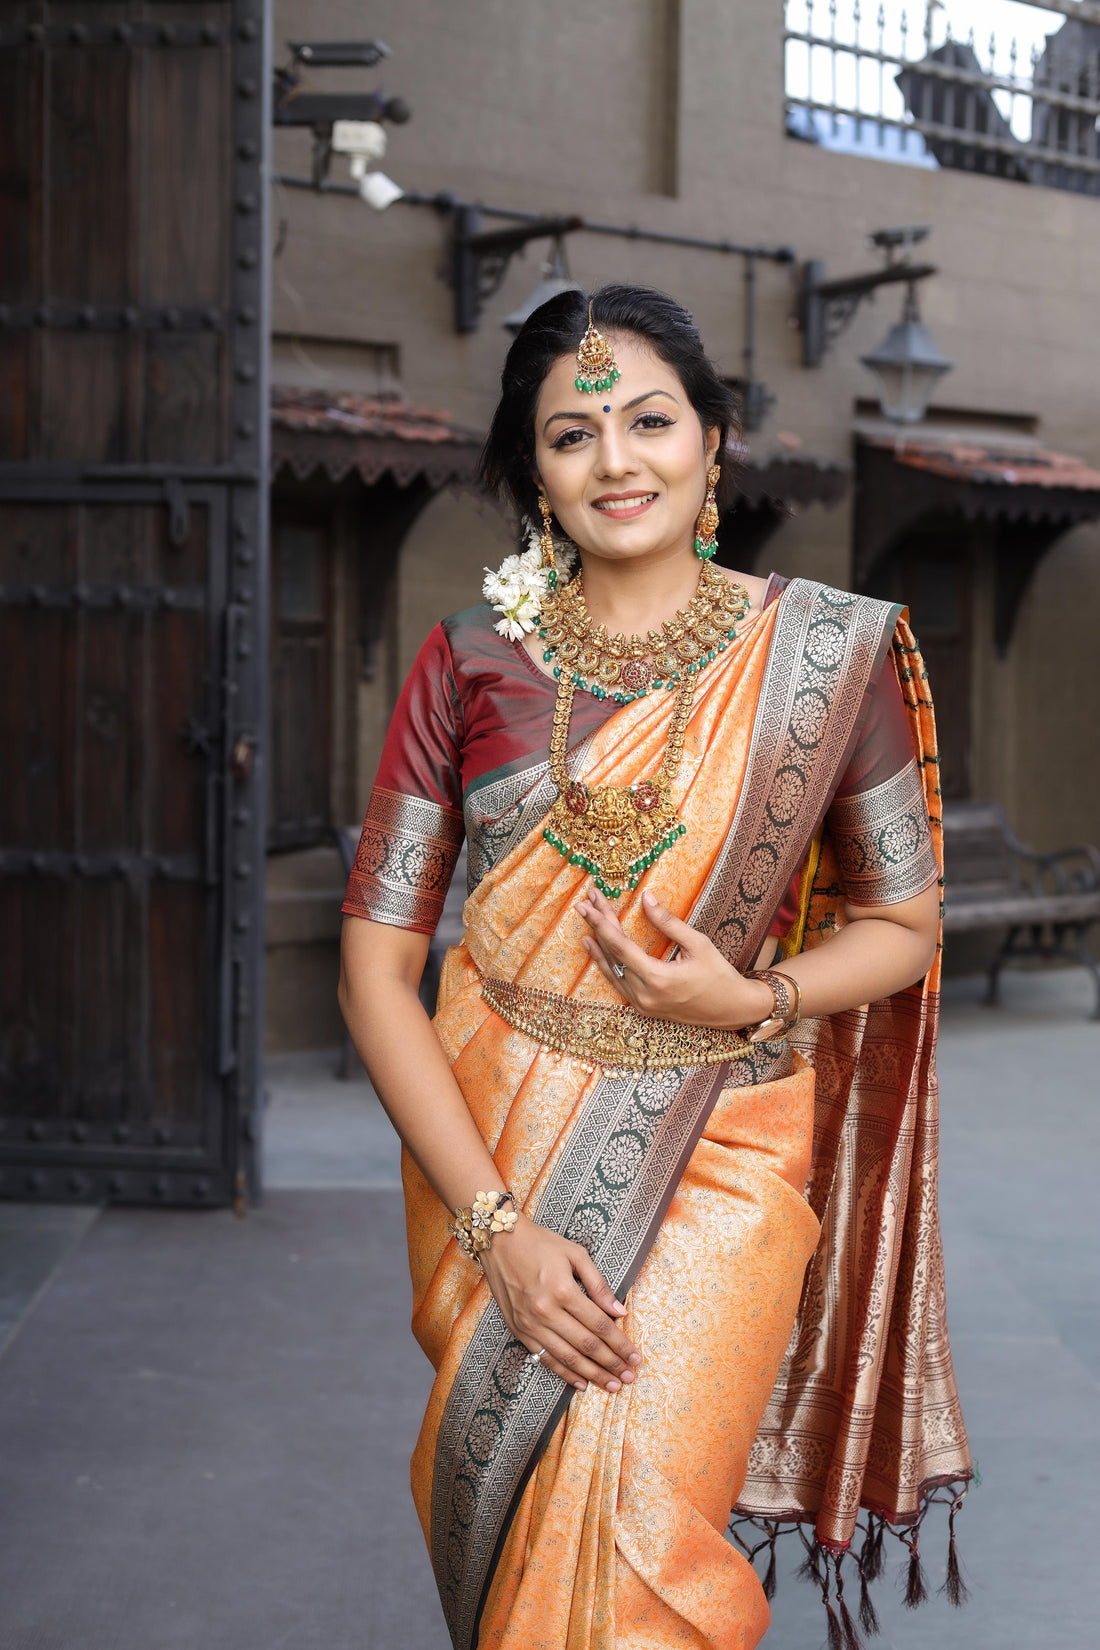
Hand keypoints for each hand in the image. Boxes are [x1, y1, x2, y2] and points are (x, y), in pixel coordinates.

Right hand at [479, 1215, 641, 1393]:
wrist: (499, 1241)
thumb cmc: (540, 1243)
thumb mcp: (575, 1254)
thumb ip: (598, 1285)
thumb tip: (620, 1312)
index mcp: (563, 1291)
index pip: (599, 1326)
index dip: (620, 1344)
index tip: (636, 1357)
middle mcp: (546, 1312)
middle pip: (586, 1346)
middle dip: (611, 1364)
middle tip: (629, 1377)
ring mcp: (530, 1324)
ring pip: (567, 1358)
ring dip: (592, 1374)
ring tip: (612, 1385)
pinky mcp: (519, 1331)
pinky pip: (545, 1358)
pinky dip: (565, 1373)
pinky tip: (582, 1383)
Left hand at [577, 886, 774, 1032]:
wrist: (733, 1009)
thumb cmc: (719, 975)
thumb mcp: (698, 944)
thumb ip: (668, 923)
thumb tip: (646, 899)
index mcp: (658, 979)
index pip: (620, 947)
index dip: (603, 922)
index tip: (591, 903)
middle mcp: (645, 996)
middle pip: (613, 955)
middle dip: (597, 927)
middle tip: (584, 904)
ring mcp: (643, 1005)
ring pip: (612, 971)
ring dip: (598, 945)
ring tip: (584, 922)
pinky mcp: (645, 1008)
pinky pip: (619, 983)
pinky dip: (607, 964)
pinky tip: (596, 948)